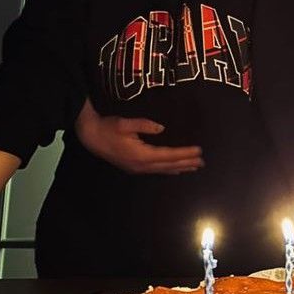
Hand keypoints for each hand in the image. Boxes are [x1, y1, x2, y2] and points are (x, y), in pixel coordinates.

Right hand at [75, 98, 203, 174]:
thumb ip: (144, 125)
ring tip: (194, 167)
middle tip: (202, 161)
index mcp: (141, 155)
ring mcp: (137, 169)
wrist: (90, 137)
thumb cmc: (108, 128)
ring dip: (179, 168)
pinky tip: (175, 169)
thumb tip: (161, 128)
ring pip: (163, 170)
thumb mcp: (125, 123)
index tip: (198, 151)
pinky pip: (156, 170)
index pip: (168, 155)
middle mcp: (141, 165)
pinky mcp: (134, 168)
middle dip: (186, 163)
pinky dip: (168, 169)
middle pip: (168, 165)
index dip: (184, 153)